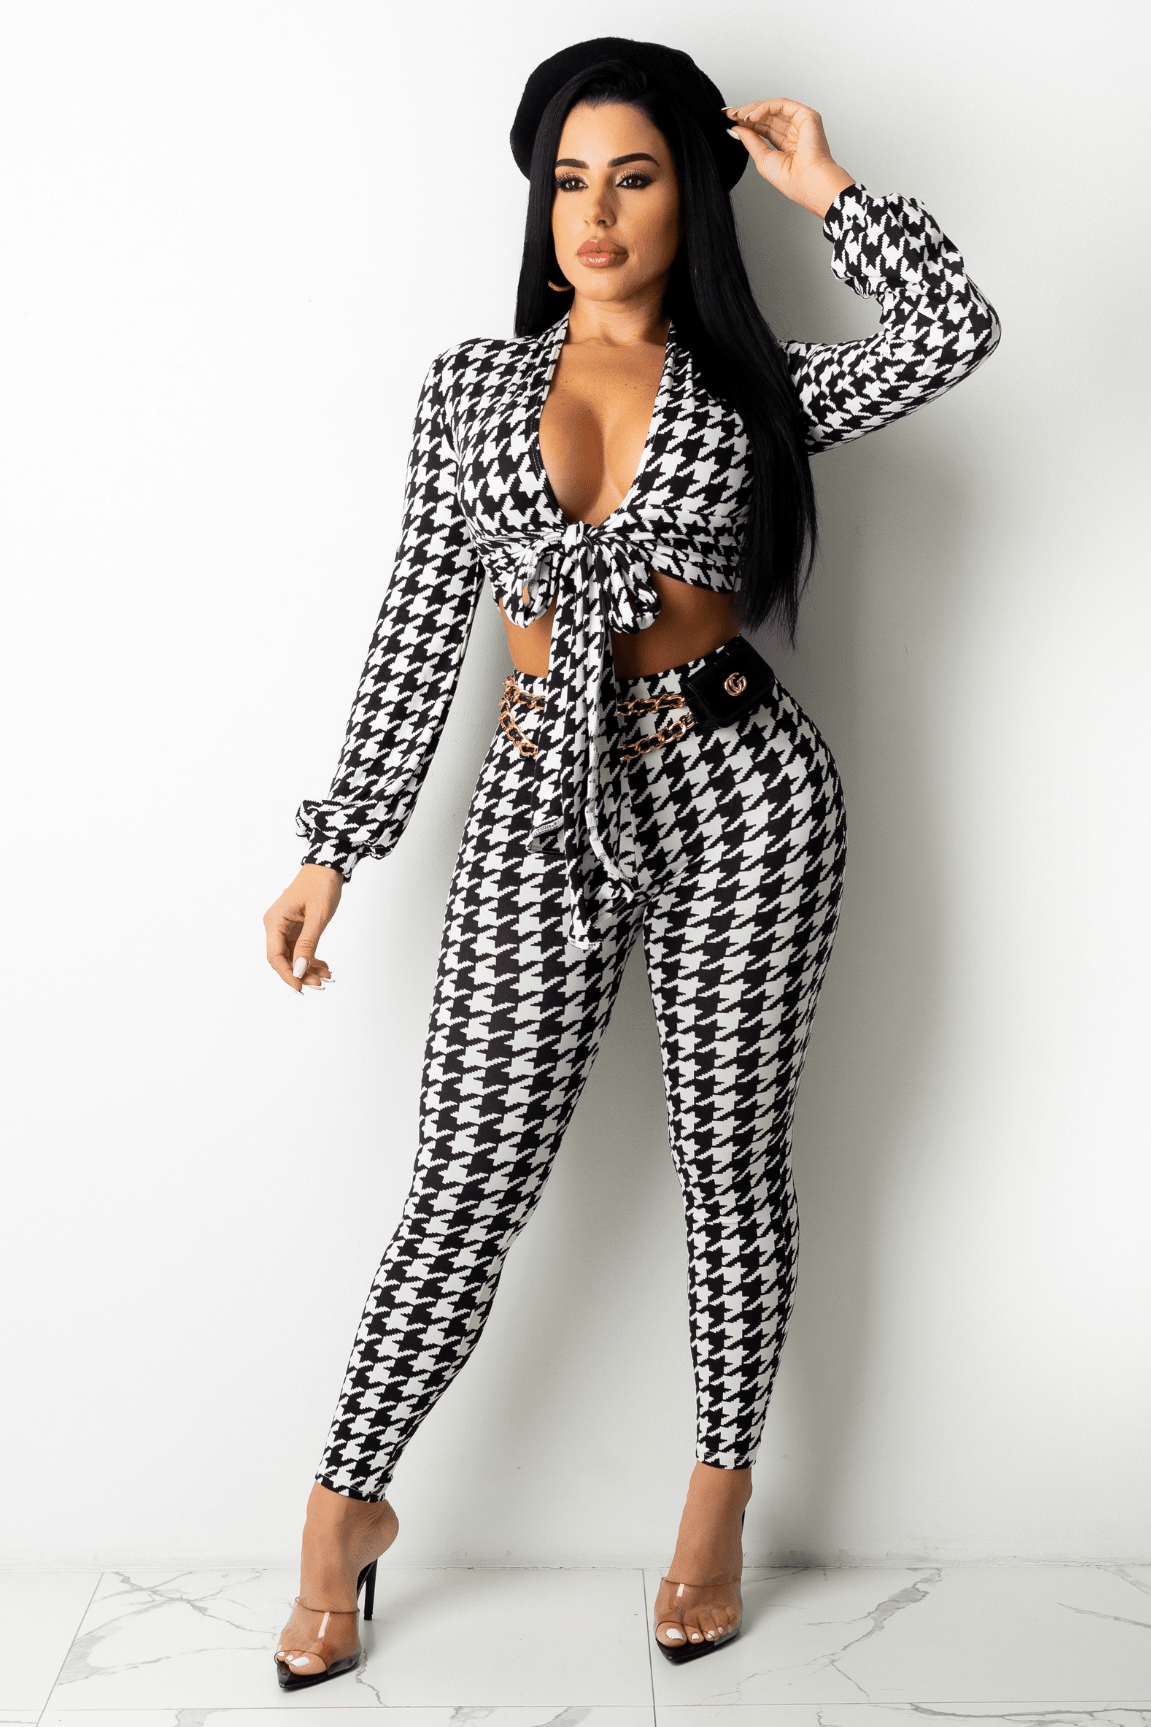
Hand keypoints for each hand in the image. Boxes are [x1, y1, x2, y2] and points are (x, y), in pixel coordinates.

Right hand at [264, 863, 341, 992]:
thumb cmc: (321, 885)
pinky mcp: (296, 927)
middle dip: (300, 973)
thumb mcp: (317, 917)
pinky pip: (300, 948)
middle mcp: (276, 925)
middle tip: (320, 984)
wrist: (328, 867)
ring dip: (308, 968)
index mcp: (275, 921)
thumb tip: (299, 970)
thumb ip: (308, 945)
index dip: (287, 974)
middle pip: (283, 958)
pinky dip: (311, 958)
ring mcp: (285, 927)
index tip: (301, 987)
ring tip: (326, 976)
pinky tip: (324, 966)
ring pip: (293, 956)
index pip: (275, 956)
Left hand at [723, 98, 855, 218]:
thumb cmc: (791, 179)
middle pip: (767, 116)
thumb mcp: (762, 159)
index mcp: (786, 144)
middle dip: (746, 113)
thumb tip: (735, 128)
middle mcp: (794, 132)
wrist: (808, 183)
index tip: (728, 120)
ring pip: (773, 108)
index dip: (746, 123)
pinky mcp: (806, 115)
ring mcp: (801, 122)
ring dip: (753, 109)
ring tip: (738, 115)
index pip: (763, 128)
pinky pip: (782, 105)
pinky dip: (765, 107)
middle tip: (729, 114)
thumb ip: (750, 141)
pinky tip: (752, 115)